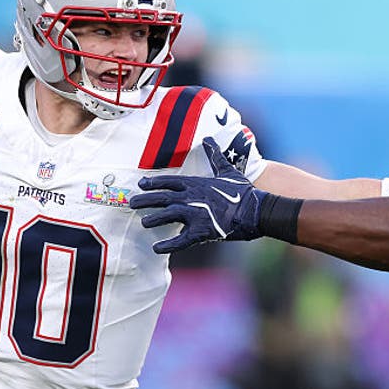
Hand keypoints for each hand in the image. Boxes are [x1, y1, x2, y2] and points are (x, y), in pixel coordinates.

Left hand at [130, 137, 263, 253]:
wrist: (256, 210)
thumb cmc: (243, 191)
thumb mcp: (227, 170)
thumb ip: (214, 155)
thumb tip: (208, 139)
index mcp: (196, 183)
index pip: (169, 182)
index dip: (153, 184)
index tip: (141, 184)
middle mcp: (192, 197)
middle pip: (162, 198)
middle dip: (145, 200)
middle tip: (132, 203)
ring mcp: (195, 214)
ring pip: (168, 216)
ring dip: (154, 219)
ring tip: (144, 223)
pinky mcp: (202, 231)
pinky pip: (180, 240)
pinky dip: (167, 245)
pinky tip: (156, 248)